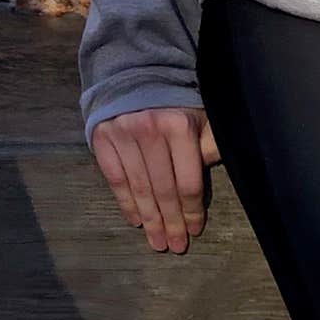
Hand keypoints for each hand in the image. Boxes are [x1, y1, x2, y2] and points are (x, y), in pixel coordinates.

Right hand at [91, 106, 220, 254]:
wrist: (135, 73)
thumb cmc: (174, 102)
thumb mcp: (200, 117)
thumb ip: (210, 145)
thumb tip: (216, 170)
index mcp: (179, 126)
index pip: (188, 181)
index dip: (192, 210)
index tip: (195, 230)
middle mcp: (150, 130)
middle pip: (164, 190)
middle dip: (171, 223)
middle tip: (175, 246)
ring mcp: (123, 134)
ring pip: (139, 188)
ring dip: (150, 220)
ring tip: (157, 242)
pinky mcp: (102, 138)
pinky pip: (115, 179)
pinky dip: (126, 203)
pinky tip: (136, 221)